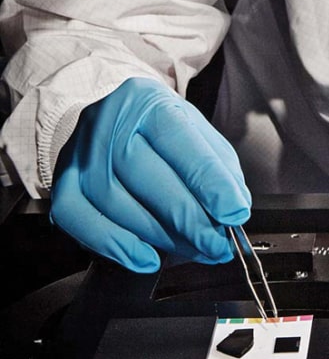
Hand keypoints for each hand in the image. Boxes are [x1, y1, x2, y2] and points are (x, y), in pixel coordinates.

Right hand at [50, 77, 250, 272]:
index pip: (179, 141)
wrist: (112, 119)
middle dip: (187, 218)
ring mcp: (81, 152)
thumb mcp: (196, 132)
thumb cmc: (159, 130)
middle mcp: (109, 121)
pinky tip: (145, 257)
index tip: (232, 213)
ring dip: (160, 237)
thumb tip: (233, 210)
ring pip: (116, 203)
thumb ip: (219, 167)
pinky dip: (115, 245)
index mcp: (148, 101)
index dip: (208, 182)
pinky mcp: (63, 182)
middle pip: (145, 175)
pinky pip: (80, 220)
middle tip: (216, 245)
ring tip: (192, 250)